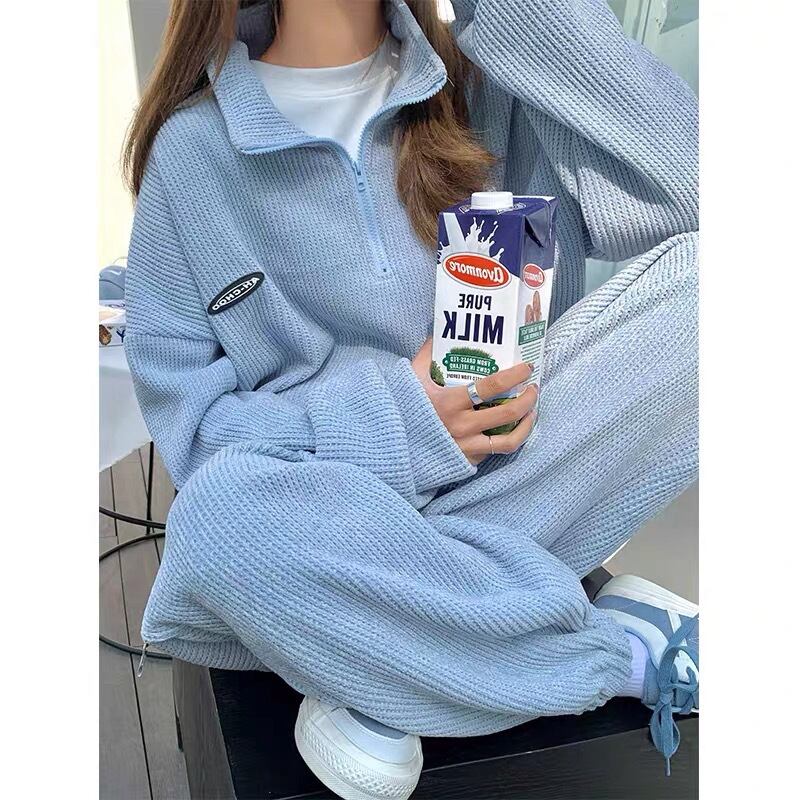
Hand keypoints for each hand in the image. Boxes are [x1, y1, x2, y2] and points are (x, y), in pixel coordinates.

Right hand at [411, 339, 537, 464]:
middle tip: (533, 388)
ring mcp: (466, 446)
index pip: (491, 386)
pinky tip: (515, 428)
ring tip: (531, 411)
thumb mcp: (411, 378)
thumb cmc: (403, 407)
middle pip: (507, 412)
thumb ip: (426, 354)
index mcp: (449, 402)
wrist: (391, 443)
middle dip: (528, 398)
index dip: (514, 375)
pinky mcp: (467, 461)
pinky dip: (510, 440)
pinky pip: (495, 452)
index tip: (526, 367)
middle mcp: (461, 426)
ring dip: (527, 424)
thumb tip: (440, 331)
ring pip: (509, 440)